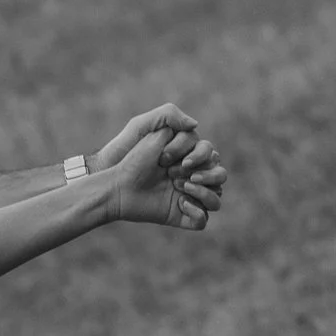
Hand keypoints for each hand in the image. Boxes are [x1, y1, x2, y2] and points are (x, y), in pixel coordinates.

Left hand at [94, 104, 219, 229]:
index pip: (211, 153)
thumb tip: (195, 124)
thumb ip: (169, 116)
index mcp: (188, 155)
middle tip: (175, 176)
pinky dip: (198, 212)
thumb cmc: (129, 156)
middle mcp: (192, 176)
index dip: (196, 155)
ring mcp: (188, 197)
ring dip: (204, 191)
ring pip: (217, 197)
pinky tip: (180, 204)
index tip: (165, 159)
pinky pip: (202, 220)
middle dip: (205, 174)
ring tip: (181, 188)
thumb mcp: (144, 126)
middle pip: (220, 175)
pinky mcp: (180, 215)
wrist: (115, 185)